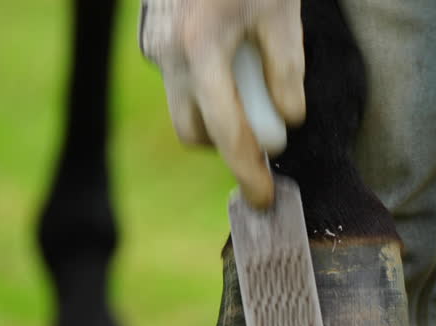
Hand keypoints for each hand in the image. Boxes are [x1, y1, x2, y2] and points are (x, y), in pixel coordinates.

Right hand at [139, 0, 304, 205]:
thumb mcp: (282, 13)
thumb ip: (286, 71)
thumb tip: (286, 123)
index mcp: (202, 47)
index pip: (226, 132)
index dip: (248, 171)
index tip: (265, 198)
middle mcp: (168, 52)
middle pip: (195, 132)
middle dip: (228, 144)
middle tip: (267, 139)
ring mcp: (152, 44)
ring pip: (182, 108)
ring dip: (215, 116)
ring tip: (251, 95)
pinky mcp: (149, 35)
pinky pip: (178, 78)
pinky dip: (204, 86)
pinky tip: (230, 62)